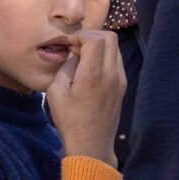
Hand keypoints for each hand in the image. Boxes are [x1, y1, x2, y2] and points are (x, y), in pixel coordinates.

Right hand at [46, 29, 125, 162]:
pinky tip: (89, 69)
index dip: (81, 35)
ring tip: (81, 59)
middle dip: (91, 36)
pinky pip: (116, 61)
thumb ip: (67, 66)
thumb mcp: (56, 90)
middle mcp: (112, 75)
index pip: (97, 38)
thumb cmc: (69, 119)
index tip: (69, 46)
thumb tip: (76, 53)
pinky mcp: (122, 87)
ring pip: (115, 48)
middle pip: (110, 37)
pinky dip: (104, 57)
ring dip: (98, 46)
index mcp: (94, 75)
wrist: (92, 143)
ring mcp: (121, 80)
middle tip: (76, 49)